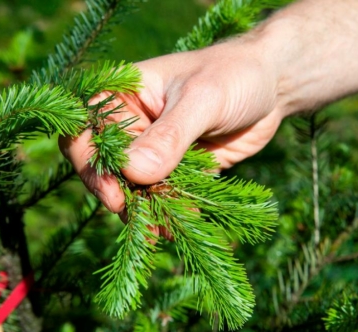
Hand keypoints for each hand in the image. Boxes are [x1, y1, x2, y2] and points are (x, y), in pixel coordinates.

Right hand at [59, 39, 286, 214]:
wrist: (273, 85)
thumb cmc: (235, 75)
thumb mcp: (203, 99)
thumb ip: (170, 136)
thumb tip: (134, 173)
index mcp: (125, 95)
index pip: (84, 130)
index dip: (89, 163)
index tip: (114, 192)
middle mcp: (133, 124)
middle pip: (107, 166)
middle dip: (119, 194)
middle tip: (138, 217)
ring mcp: (155, 148)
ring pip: (136, 186)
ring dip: (145, 209)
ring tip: (162, 230)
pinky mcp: (179, 167)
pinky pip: (166, 194)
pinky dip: (170, 211)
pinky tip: (179, 226)